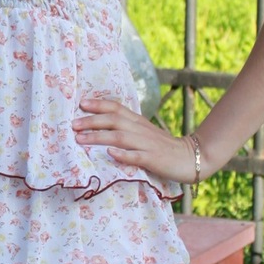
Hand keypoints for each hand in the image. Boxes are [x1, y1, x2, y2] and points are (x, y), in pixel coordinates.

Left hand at [74, 92, 201, 184]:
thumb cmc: (162, 147)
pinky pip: (137, 156)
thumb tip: (101, 124)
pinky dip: (123, 154)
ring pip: (121, 137)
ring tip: (81, 139)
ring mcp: (147, 144)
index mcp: (138, 122)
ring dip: (99, 137)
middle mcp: (141, 130)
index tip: (80, 104)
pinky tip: (110, 154)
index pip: (117, 108)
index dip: (99, 105)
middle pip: (114, 120)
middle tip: (72, 124)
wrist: (191, 157)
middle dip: (92, 121)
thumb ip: (127, 127)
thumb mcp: (144, 133)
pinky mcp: (153, 159)